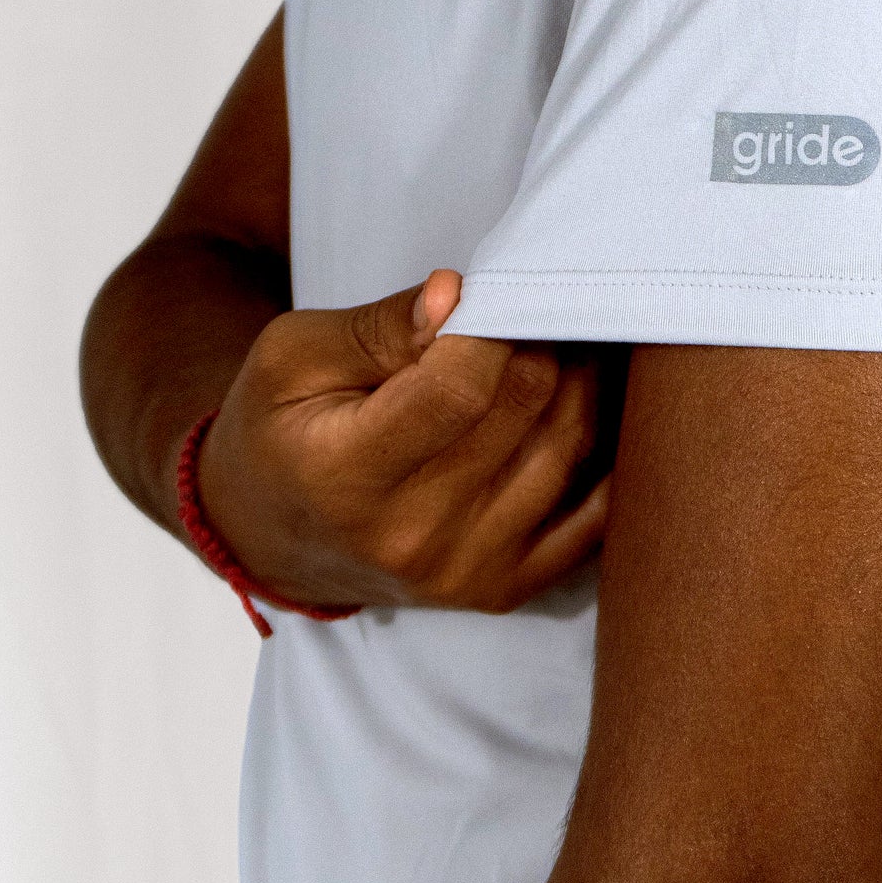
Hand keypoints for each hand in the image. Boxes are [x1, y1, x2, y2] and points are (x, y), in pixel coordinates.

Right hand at [196, 271, 613, 616]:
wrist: (268, 536)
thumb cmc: (278, 432)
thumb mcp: (294, 358)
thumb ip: (380, 326)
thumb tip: (457, 293)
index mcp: (347, 476)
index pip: (458, 389)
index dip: (491, 326)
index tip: (488, 295)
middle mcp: (412, 536)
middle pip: (526, 410)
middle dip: (543, 338)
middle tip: (538, 302)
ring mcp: (466, 570)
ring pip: (571, 449)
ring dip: (587, 380)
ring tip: (569, 337)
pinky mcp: (505, 588)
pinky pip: (597, 516)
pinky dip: (613, 453)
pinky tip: (601, 404)